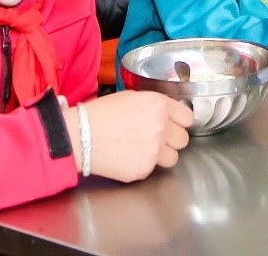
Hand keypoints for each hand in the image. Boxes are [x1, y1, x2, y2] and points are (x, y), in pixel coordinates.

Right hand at [66, 91, 193, 182]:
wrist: (79, 136)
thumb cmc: (101, 114)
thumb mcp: (133, 97)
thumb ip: (156, 106)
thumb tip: (168, 114)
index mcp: (160, 106)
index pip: (188, 118)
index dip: (179, 121)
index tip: (173, 124)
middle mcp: (161, 128)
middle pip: (183, 140)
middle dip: (172, 139)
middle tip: (157, 138)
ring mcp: (153, 151)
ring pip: (173, 158)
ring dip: (162, 155)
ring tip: (143, 149)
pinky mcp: (143, 169)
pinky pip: (152, 169)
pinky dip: (143, 165)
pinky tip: (128, 157)